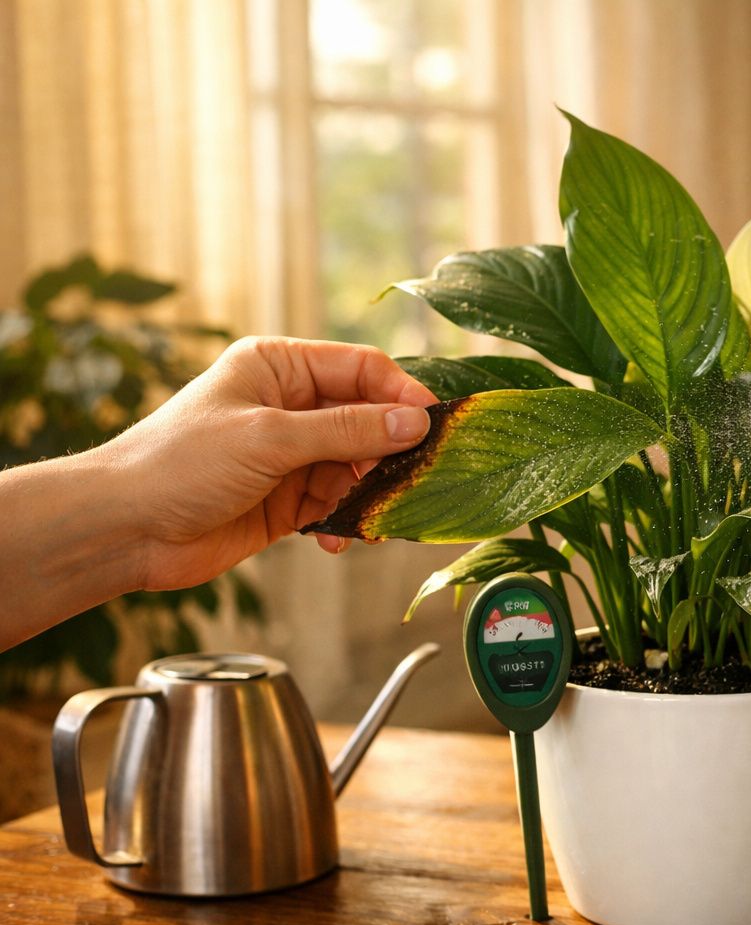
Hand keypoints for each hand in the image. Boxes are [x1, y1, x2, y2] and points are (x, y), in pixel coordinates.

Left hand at [105, 337, 437, 591]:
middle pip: (368, 420)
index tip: (435, 426)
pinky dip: (344, 522)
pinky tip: (333, 539)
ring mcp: (289, 454)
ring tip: (368, 517)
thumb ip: (346, 431)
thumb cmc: (179, 463)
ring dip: (366, 493)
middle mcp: (288, 405)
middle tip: (410, 480)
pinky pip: (337, 504)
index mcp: (279, 367)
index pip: (362, 369)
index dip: (401, 394)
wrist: (125, 529)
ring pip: (357, 466)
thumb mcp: (270, 439)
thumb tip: (414, 422)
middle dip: (387, 452)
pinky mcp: (287, 499)